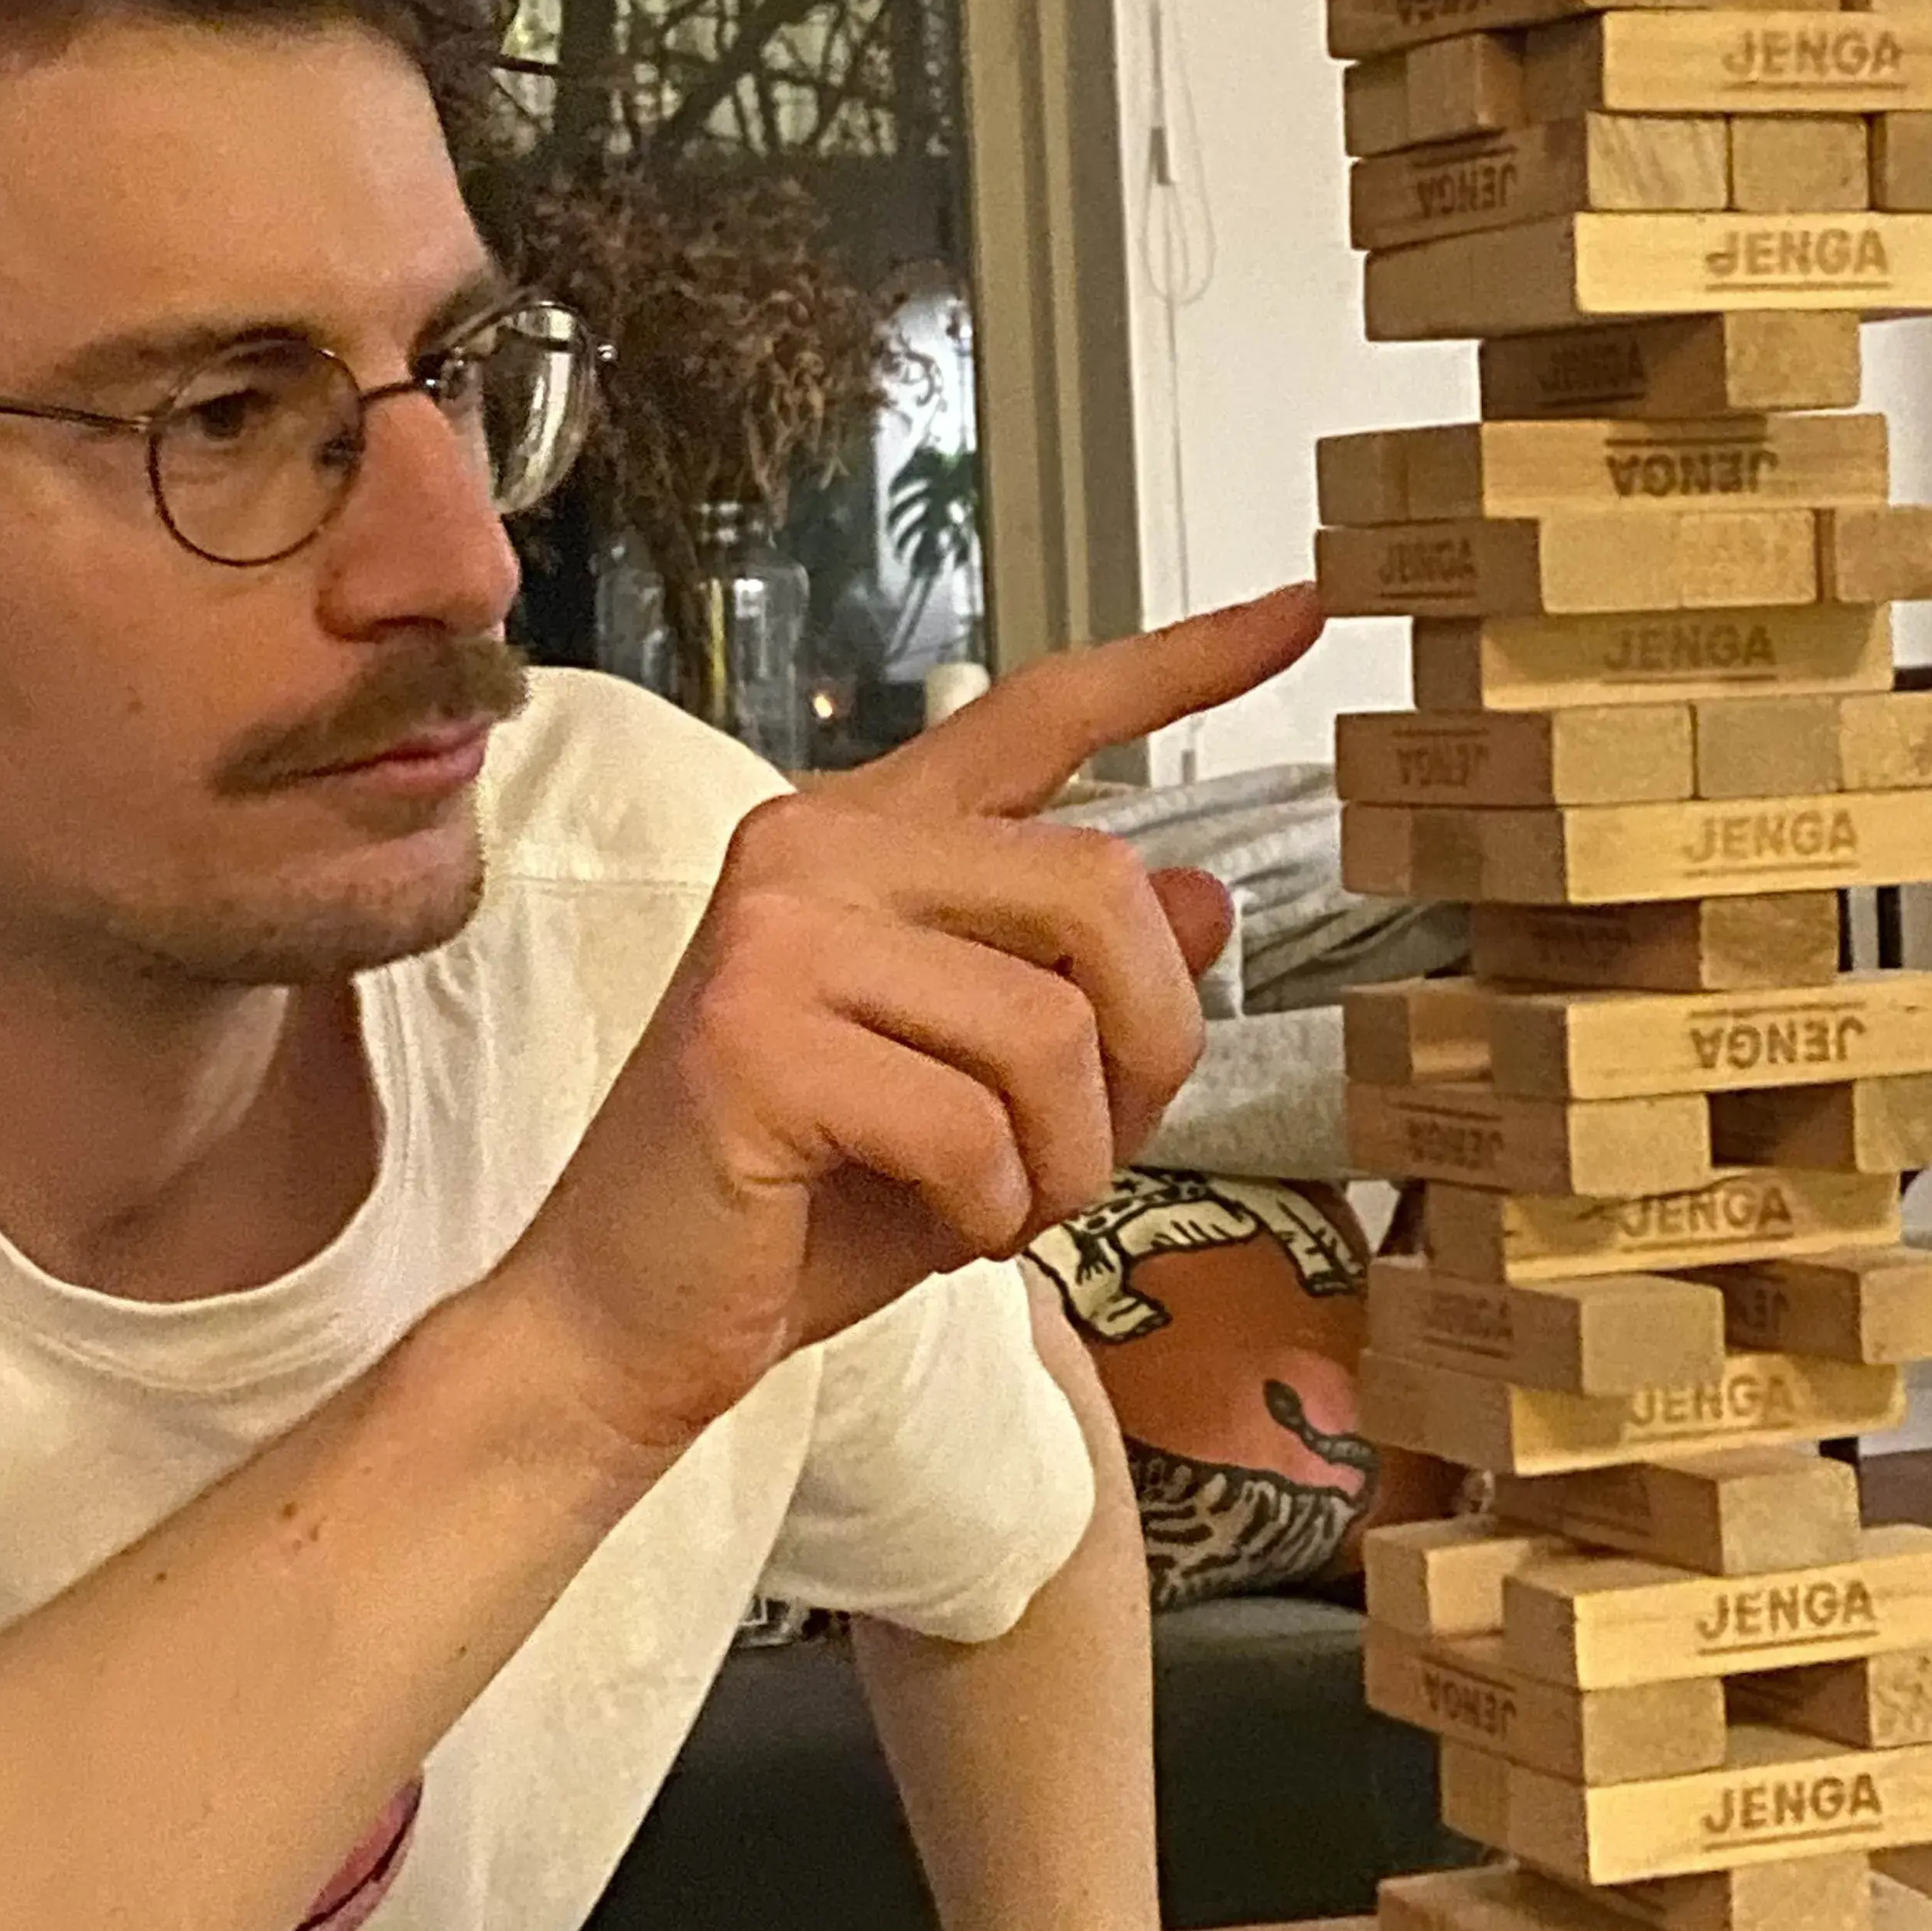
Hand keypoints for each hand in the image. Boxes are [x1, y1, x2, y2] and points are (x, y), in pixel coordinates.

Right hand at [491, 587, 1323, 1457]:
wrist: (626, 1325)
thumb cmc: (806, 1208)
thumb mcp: (991, 1096)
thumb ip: (1085, 992)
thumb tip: (1206, 895)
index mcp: (868, 837)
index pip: (1043, 714)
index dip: (1181, 664)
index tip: (1305, 606)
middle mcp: (814, 846)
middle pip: (1098, 890)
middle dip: (1147, 1048)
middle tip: (1089, 1152)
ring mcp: (776, 932)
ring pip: (1049, 1026)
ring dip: (1066, 1158)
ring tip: (997, 1202)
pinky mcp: (754, 1034)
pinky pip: (975, 1125)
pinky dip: (993, 1210)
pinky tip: (934, 1226)